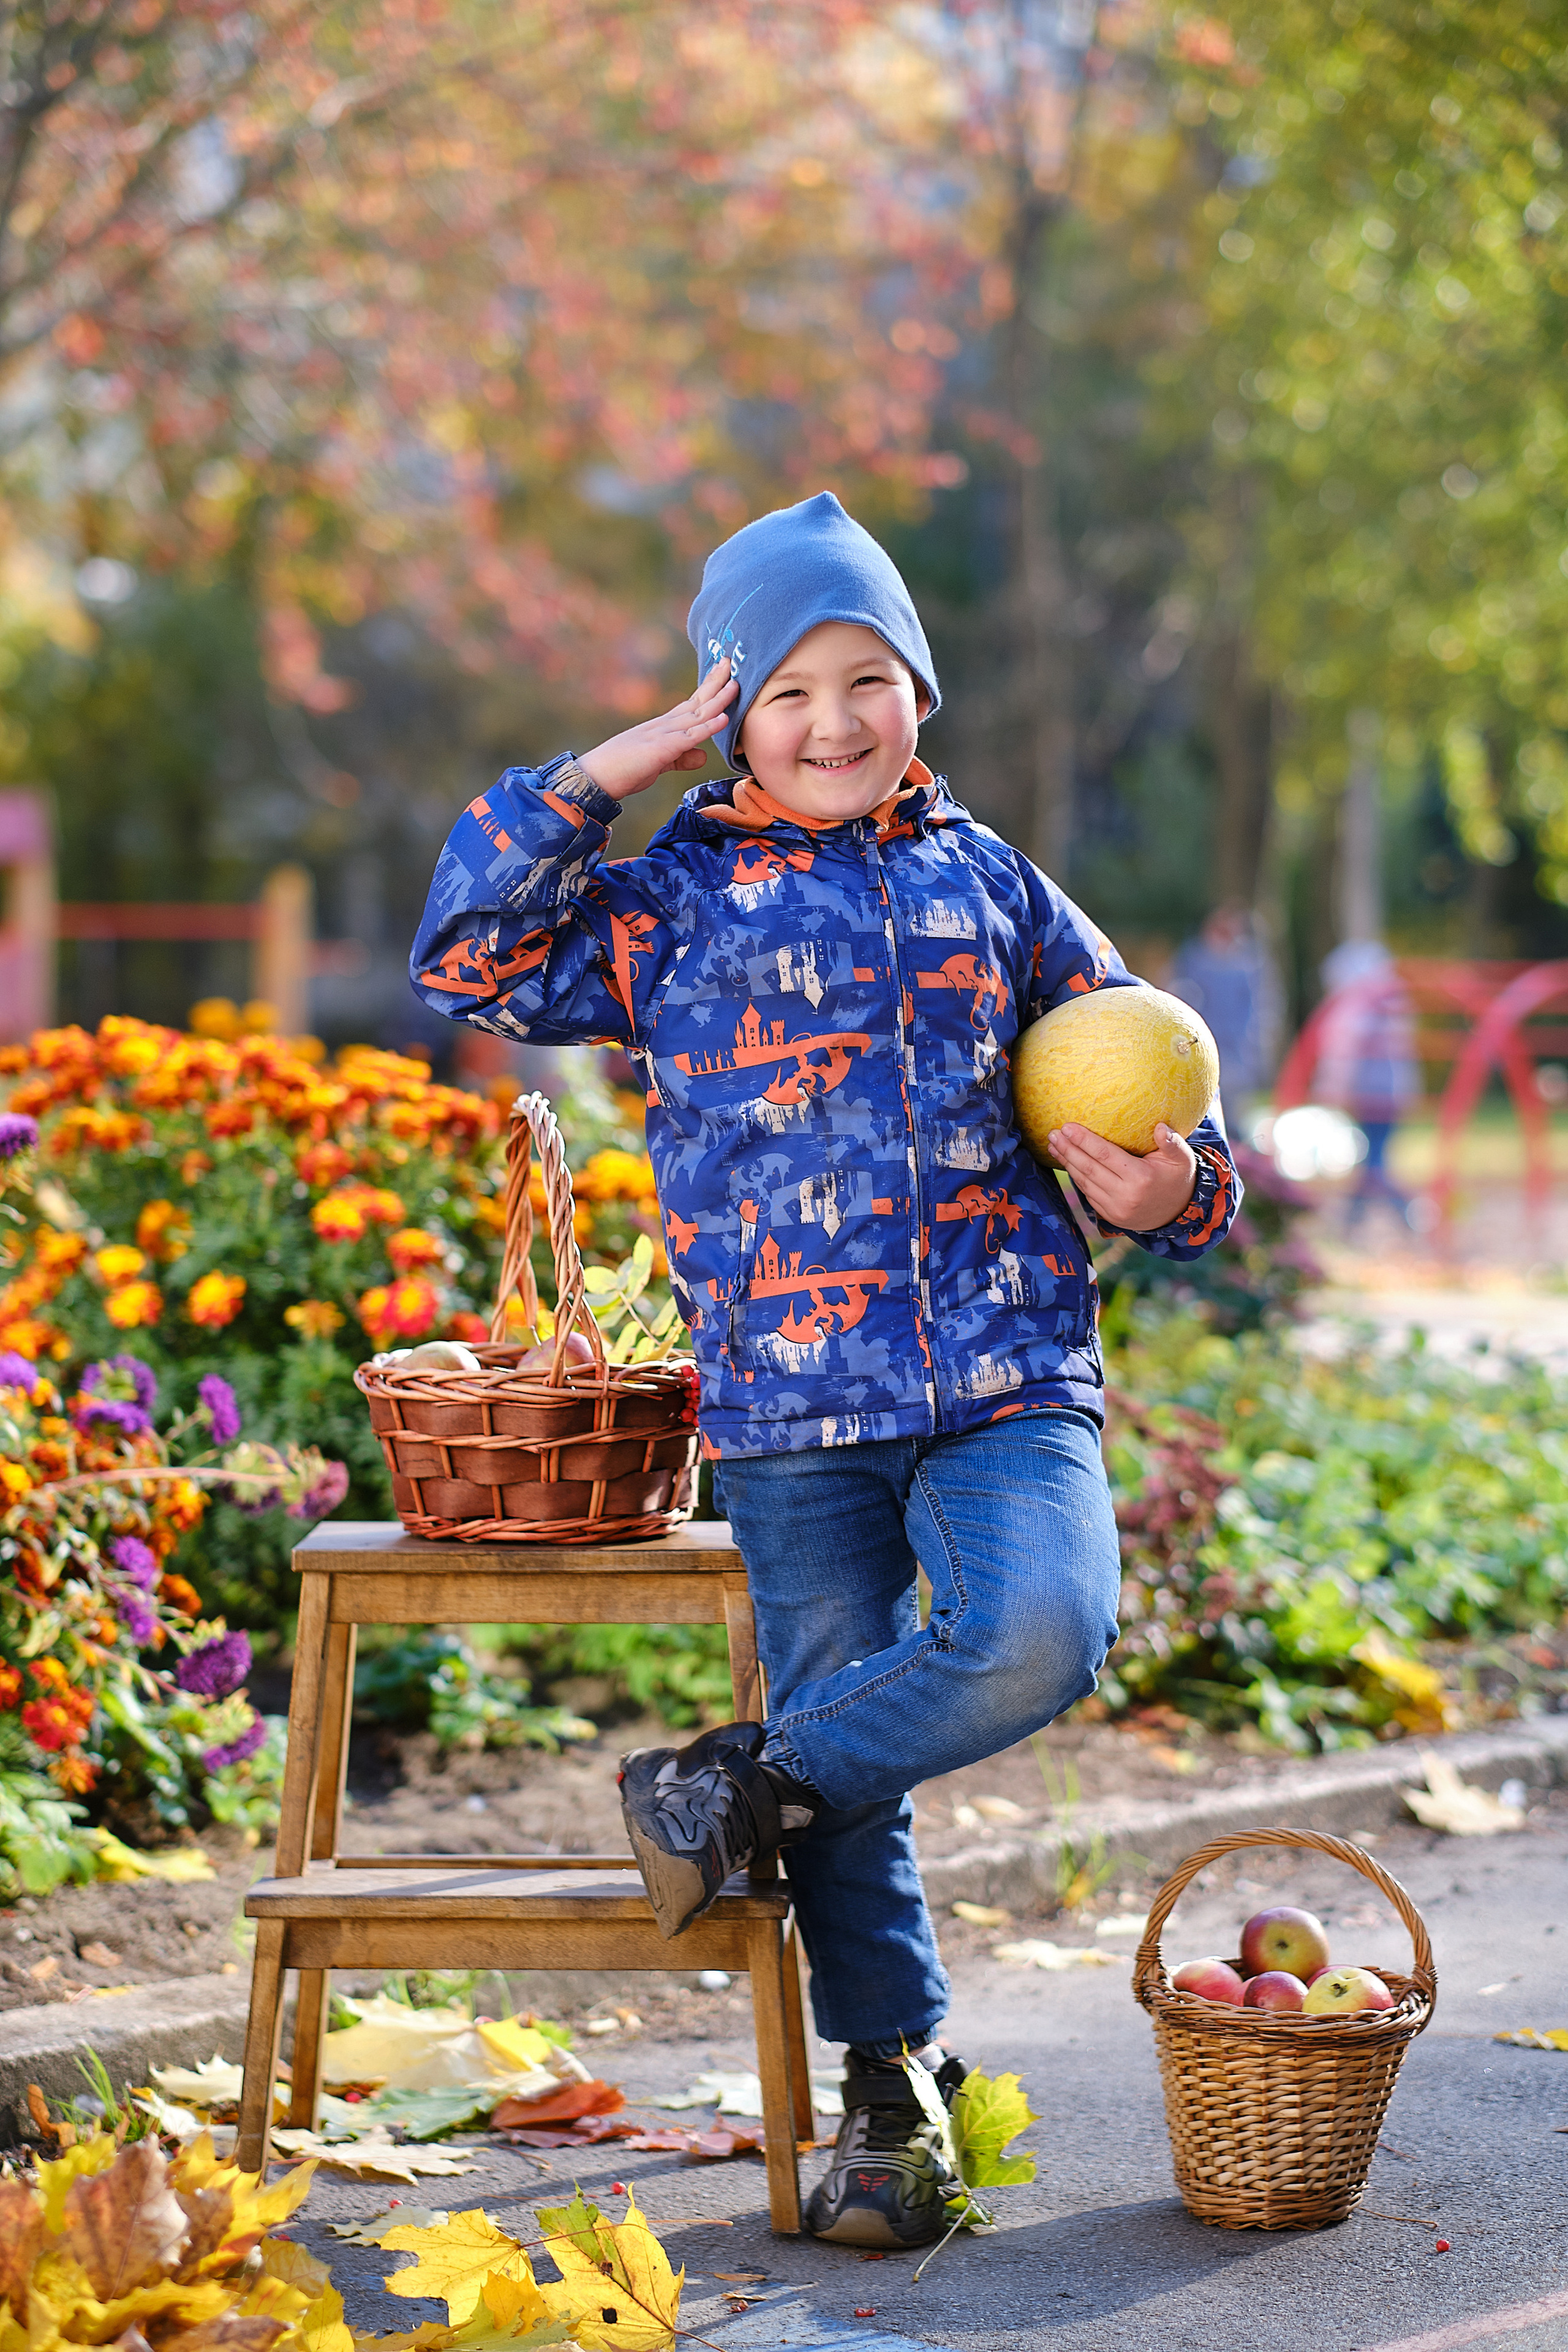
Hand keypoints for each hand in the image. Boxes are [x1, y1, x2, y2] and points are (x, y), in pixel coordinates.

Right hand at [578, 658, 738, 801]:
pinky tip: (723, 719)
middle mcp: (665, 725)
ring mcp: (662, 735)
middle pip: (696, 701)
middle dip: (715, 682)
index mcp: (664, 727)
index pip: (691, 704)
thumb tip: (703, 756)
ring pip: (696, 715)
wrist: (596, 777)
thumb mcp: (659, 763)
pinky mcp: (660, 750)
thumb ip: (681, 758)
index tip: (723, 673)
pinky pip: (688, 737)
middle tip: (731, 662)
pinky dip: (707, 727)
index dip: (709, 689)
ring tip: (735, 684)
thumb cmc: (624, 770)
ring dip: (717, 700)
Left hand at [1048, 1122, 1197, 1230]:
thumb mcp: (1182, 1159)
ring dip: (1067, 1163)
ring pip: (1084, 1183)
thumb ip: (1172, 1142)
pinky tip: (1067, 1162)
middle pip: (1088, 1168)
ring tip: (1054, 1145)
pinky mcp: (1110, 1216)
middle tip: (1053, 1133)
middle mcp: (1125, 1195)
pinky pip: (1088, 1194)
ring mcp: (1115, 1208)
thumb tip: (1160, 1127)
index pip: (1104, 1155)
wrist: (1178, 1213)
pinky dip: (1076, 1178)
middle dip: (1068, 1149)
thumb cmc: (1178, 1178)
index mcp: (1140, 1178)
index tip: (1067, 1127)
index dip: (1084, 1140)